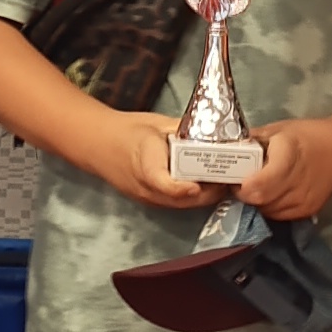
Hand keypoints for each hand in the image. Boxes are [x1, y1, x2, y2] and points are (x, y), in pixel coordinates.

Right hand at [98, 114, 221, 209]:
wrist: (99, 144)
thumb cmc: (129, 130)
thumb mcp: (158, 124)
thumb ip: (185, 132)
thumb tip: (215, 134)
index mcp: (146, 163)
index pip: (165, 183)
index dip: (186, 188)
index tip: (206, 183)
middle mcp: (146, 188)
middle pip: (182, 200)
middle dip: (210, 192)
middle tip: (232, 177)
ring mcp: (148, 199)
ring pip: (183, 206)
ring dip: (205, 197)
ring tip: (224, 180)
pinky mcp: (150, 202)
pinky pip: (177, 205)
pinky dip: (194, 198)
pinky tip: (206, 185)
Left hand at [239, 115, 331, 221]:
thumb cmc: (306, 136)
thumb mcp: (277, 130)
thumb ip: (251, 142)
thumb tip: (227, 151)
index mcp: (287, 157)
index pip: (258, 186)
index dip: (240, 185)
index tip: (234, 177)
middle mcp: (296, 183)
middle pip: (259, 201)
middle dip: (244, 194)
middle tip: (240, 182)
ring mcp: (303, 201)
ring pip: (266, 211)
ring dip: (256, 201)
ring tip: (256, 185)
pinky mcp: (307, 211)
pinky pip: (277, 215)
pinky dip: (268, 206)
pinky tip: (271, 192)